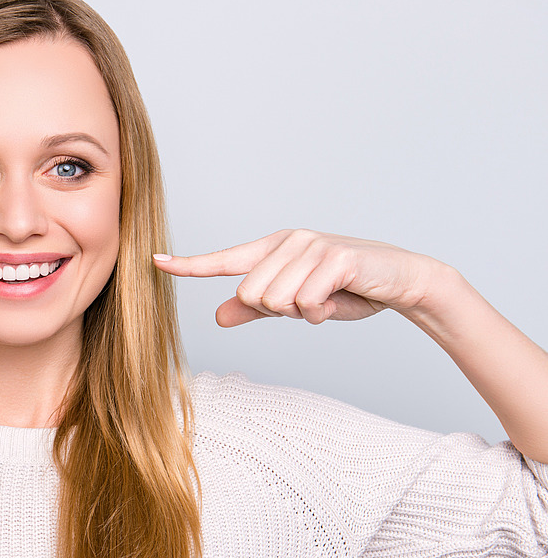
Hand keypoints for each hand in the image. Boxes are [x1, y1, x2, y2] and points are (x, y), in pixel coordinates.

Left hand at [153, 229, 445, 327]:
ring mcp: (311, 246)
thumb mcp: (297, 303)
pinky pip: (305, 301)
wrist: (402, 281)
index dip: (189, 264)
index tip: (155, 261)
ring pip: (276, 300)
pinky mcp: (335, 258)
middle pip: (251, 295)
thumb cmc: (347, 290)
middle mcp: (288, 241)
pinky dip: (321, 312)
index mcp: (273, 249)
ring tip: (326, 299)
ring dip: (302, 313)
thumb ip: (257, 310)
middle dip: (279, 311)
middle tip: (309, 303)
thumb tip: (218, 315)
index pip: (224, 259)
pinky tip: (339, 300)